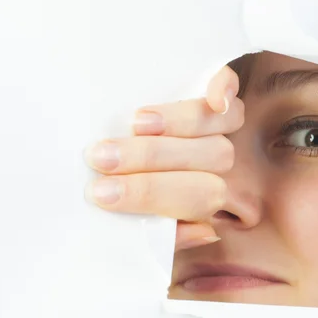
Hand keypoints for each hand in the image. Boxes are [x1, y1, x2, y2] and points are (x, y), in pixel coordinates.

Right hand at [84, 66, 243, 249]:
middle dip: (153, 160)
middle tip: (103, 158)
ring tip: (134, 124)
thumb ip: (161, 232)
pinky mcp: (209, 90)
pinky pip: (230, 84)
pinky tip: (214, 98)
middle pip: (210, 160)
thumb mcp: (127, 218)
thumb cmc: (111, 184)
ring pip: (221, 127)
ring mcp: (215, 126)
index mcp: (200, 197)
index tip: (101, 193)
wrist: (87, 138)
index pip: (200, 198)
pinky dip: (224, 88)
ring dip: (179, 125)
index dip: (152, 195)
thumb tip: (208, 230)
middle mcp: (213, 163)